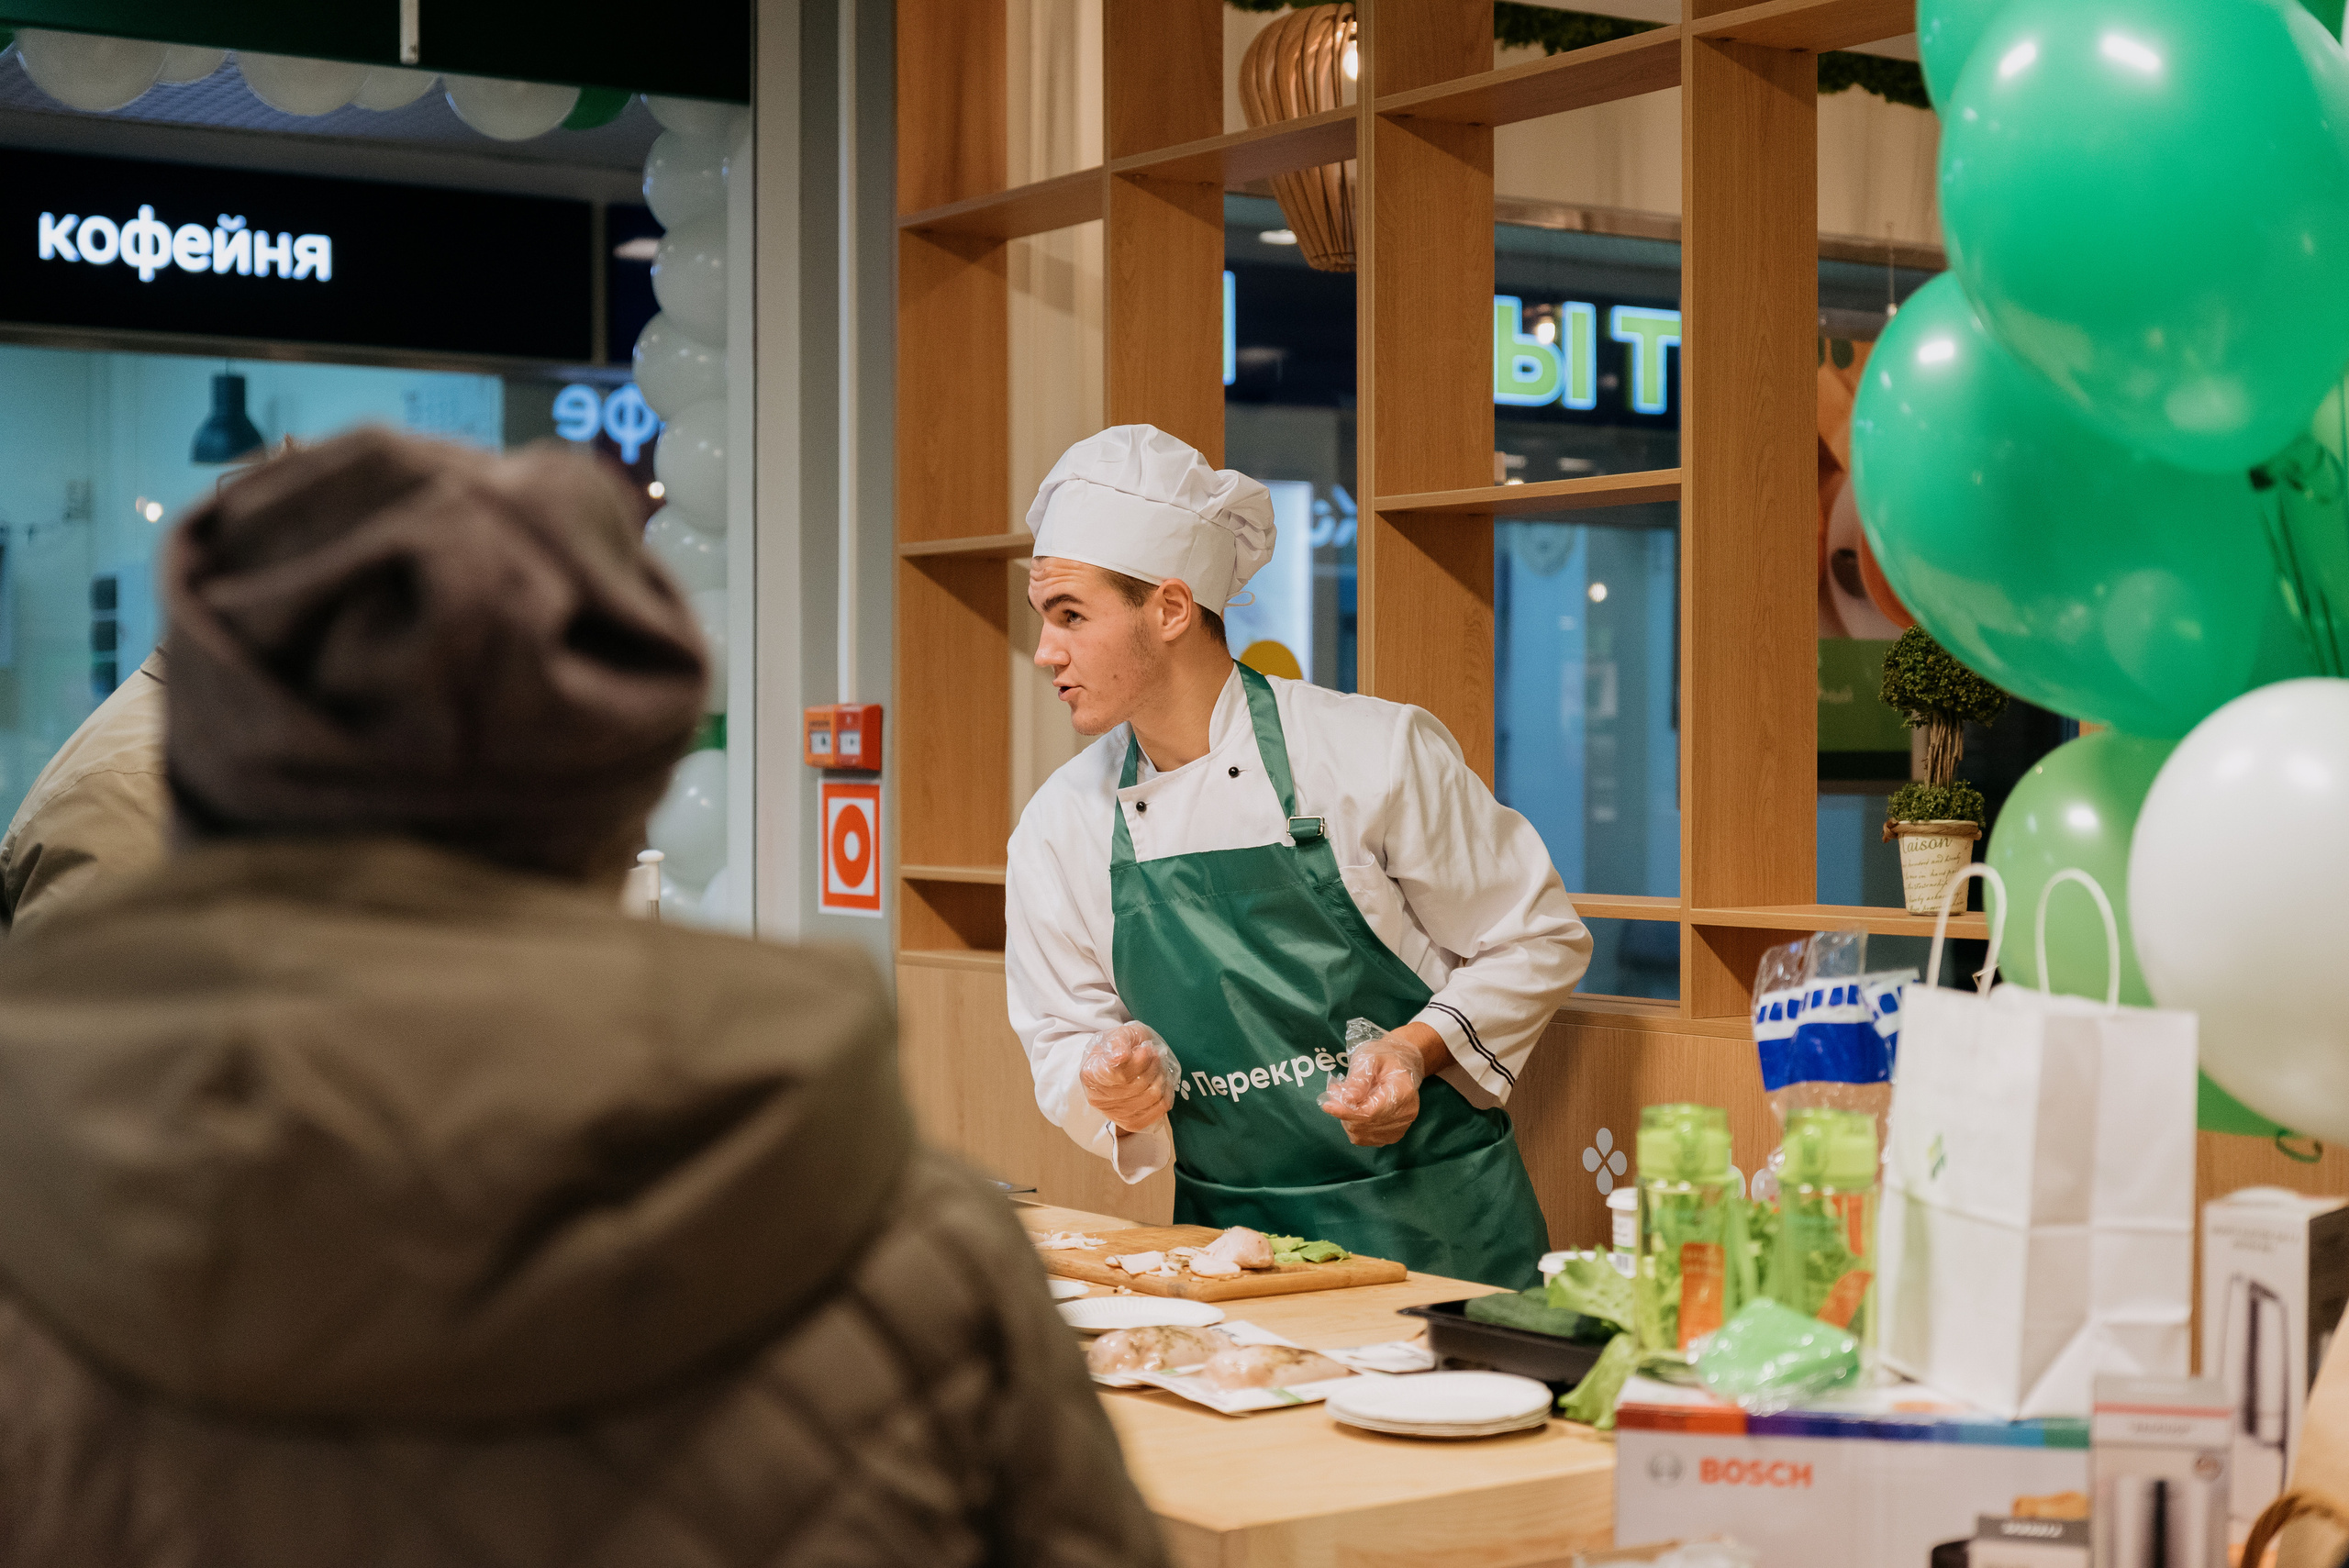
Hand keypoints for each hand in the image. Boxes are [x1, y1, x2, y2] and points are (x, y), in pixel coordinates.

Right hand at [1080, 1022, 1178, 1133]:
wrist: (1120, 1064)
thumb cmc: (1121, 1047)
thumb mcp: (1119, 1034)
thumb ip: (1119, 1041)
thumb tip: (1121, 1056)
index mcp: (1090, 1074)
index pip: (1118, 1074)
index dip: (1138, 1062)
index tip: (1146, 1049)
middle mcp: (1098, 1098)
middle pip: (1138, 1085)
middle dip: (1153, 1066)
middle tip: (1154, 1054)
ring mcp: (1114, 1114)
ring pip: (1151, 1096)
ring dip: (1161, 1077)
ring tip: (1158, 1066)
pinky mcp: (1132, 1123)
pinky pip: (1160, 1109)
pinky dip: (1167, 1092)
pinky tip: (1162, 1082)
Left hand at [1317, 1024, 1438, 1146]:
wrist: (1402, 1063)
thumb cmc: (1384, 1056)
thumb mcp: (1369, 1058)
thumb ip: (1358, 1079)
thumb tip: (1346, 1100)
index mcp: (1402, 1092)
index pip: (1371, 1112)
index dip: (1346, 1112)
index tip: (1327, 1105)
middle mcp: (1405, 1114)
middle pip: (1366, 1125)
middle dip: (1344, 1113)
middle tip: (1334, 1095)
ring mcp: (1401, 1126)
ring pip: (1363, 1135)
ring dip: (1347, 1120)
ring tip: (1344, 1100)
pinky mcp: (1394, 1134)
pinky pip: (1367, 1139)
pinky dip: (1355, 1127)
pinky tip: (1354, 1110)